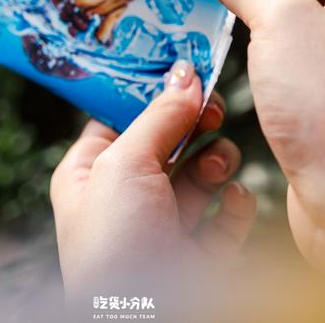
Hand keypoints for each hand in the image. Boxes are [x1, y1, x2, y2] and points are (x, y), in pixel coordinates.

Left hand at [50, 66, 254, 304]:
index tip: (185, 67)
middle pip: (168, 141)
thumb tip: (186, 74)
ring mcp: (163, 229)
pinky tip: (235, 196)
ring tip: (218, 162)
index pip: (121, 116)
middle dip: (192, 124)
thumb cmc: (113, 248)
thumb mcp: (125, 164)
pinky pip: (225, 217)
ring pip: (200, 175)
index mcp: (89, 174)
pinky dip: (235, 203)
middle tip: (210, 109)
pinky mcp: (199, 257)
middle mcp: (124, 200)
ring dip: (215, 160)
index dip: (152, 92)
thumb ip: (160, 115)